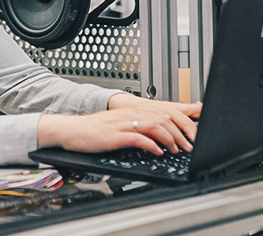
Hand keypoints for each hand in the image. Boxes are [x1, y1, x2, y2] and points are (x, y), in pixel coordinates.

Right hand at [37, 95, 200, 155]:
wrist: (72, 130)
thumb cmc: (94, 130)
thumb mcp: (120, 124)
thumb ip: (139, 126)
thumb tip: (158, 136)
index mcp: (133, 110)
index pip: (164, 112)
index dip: (181, 123)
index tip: (190, 135)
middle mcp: (130, 114)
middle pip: (164, 119)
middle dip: (180, 133)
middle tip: (188, 146)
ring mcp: (123, 124)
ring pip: (155, 126)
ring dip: (169, 139)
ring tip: (176, 149)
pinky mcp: (116, 136)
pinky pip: (138, 138)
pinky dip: (151, 145)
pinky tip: (157, 152)